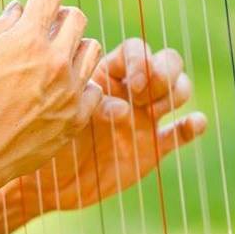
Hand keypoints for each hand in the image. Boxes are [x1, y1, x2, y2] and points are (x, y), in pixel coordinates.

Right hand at [0, 0, 102, 195]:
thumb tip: (18, 9)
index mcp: (27, 40)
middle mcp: (55, 61)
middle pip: (76, 17)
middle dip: (59, 15)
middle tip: (45, 26)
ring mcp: (70, 91)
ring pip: (92, 49)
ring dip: (74, 46)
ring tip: (56, 56)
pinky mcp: (76, 117)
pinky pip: (94, 88)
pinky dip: (81, 83)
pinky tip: (63, 87)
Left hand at [0, 38, 206, 233]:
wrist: (42, 183)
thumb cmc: (41, 139)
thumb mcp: (58, 114)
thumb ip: (87, 103)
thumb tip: (117, 105)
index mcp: (105, 74)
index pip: (135, 50)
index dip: (139, 60)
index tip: (128, 82)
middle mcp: (129, 92)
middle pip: (165, 63)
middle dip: (163, 71)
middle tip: (143, 91)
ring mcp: (144, 118)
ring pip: (178, 91)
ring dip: (176, 92)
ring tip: (158, 109)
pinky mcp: (153, 148)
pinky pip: (180, 133)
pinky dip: (192, 126)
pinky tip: (193, 123)